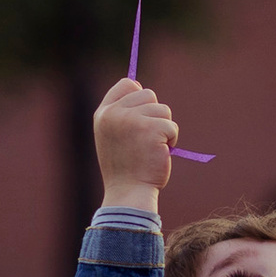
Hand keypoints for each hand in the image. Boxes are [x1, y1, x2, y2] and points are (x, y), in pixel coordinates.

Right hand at [93, 75, 176, 213]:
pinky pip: (171, 126)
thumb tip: (144, 92)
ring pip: (163, 110)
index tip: (143, 113)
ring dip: (164, 129)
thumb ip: (122, 114)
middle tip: (147, 138)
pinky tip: (159, 153)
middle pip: (148, 94)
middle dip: (154, 115)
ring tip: (152, 147)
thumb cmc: (125, 167)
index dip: (139, 95)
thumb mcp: (113, 136)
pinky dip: (172, 140)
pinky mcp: (151, 129)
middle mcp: (115, 113)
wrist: (128, 192)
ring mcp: (132, 120)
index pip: (126, 84)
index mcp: (103, 113)